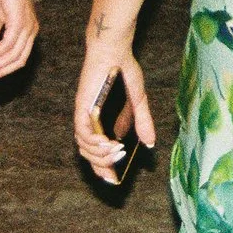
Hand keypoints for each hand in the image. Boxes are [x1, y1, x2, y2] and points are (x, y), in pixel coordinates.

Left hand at [72, 34, 154, 183]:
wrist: (115, 52)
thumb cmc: (123, 72)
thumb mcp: (138, 101)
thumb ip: (143, 122)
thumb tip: (150, 143)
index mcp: (100, 122)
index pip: (97, 151)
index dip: (102, 167)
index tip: (113, 180)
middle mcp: (89, 121)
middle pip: (88, 154)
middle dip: (101, 166)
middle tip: (117, 168)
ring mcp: (84, 115)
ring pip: (85, 146)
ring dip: (100, 154)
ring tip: (117, 153)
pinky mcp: (82, 107)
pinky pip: (83, 131)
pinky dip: (94, 141)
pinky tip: (108, 143)